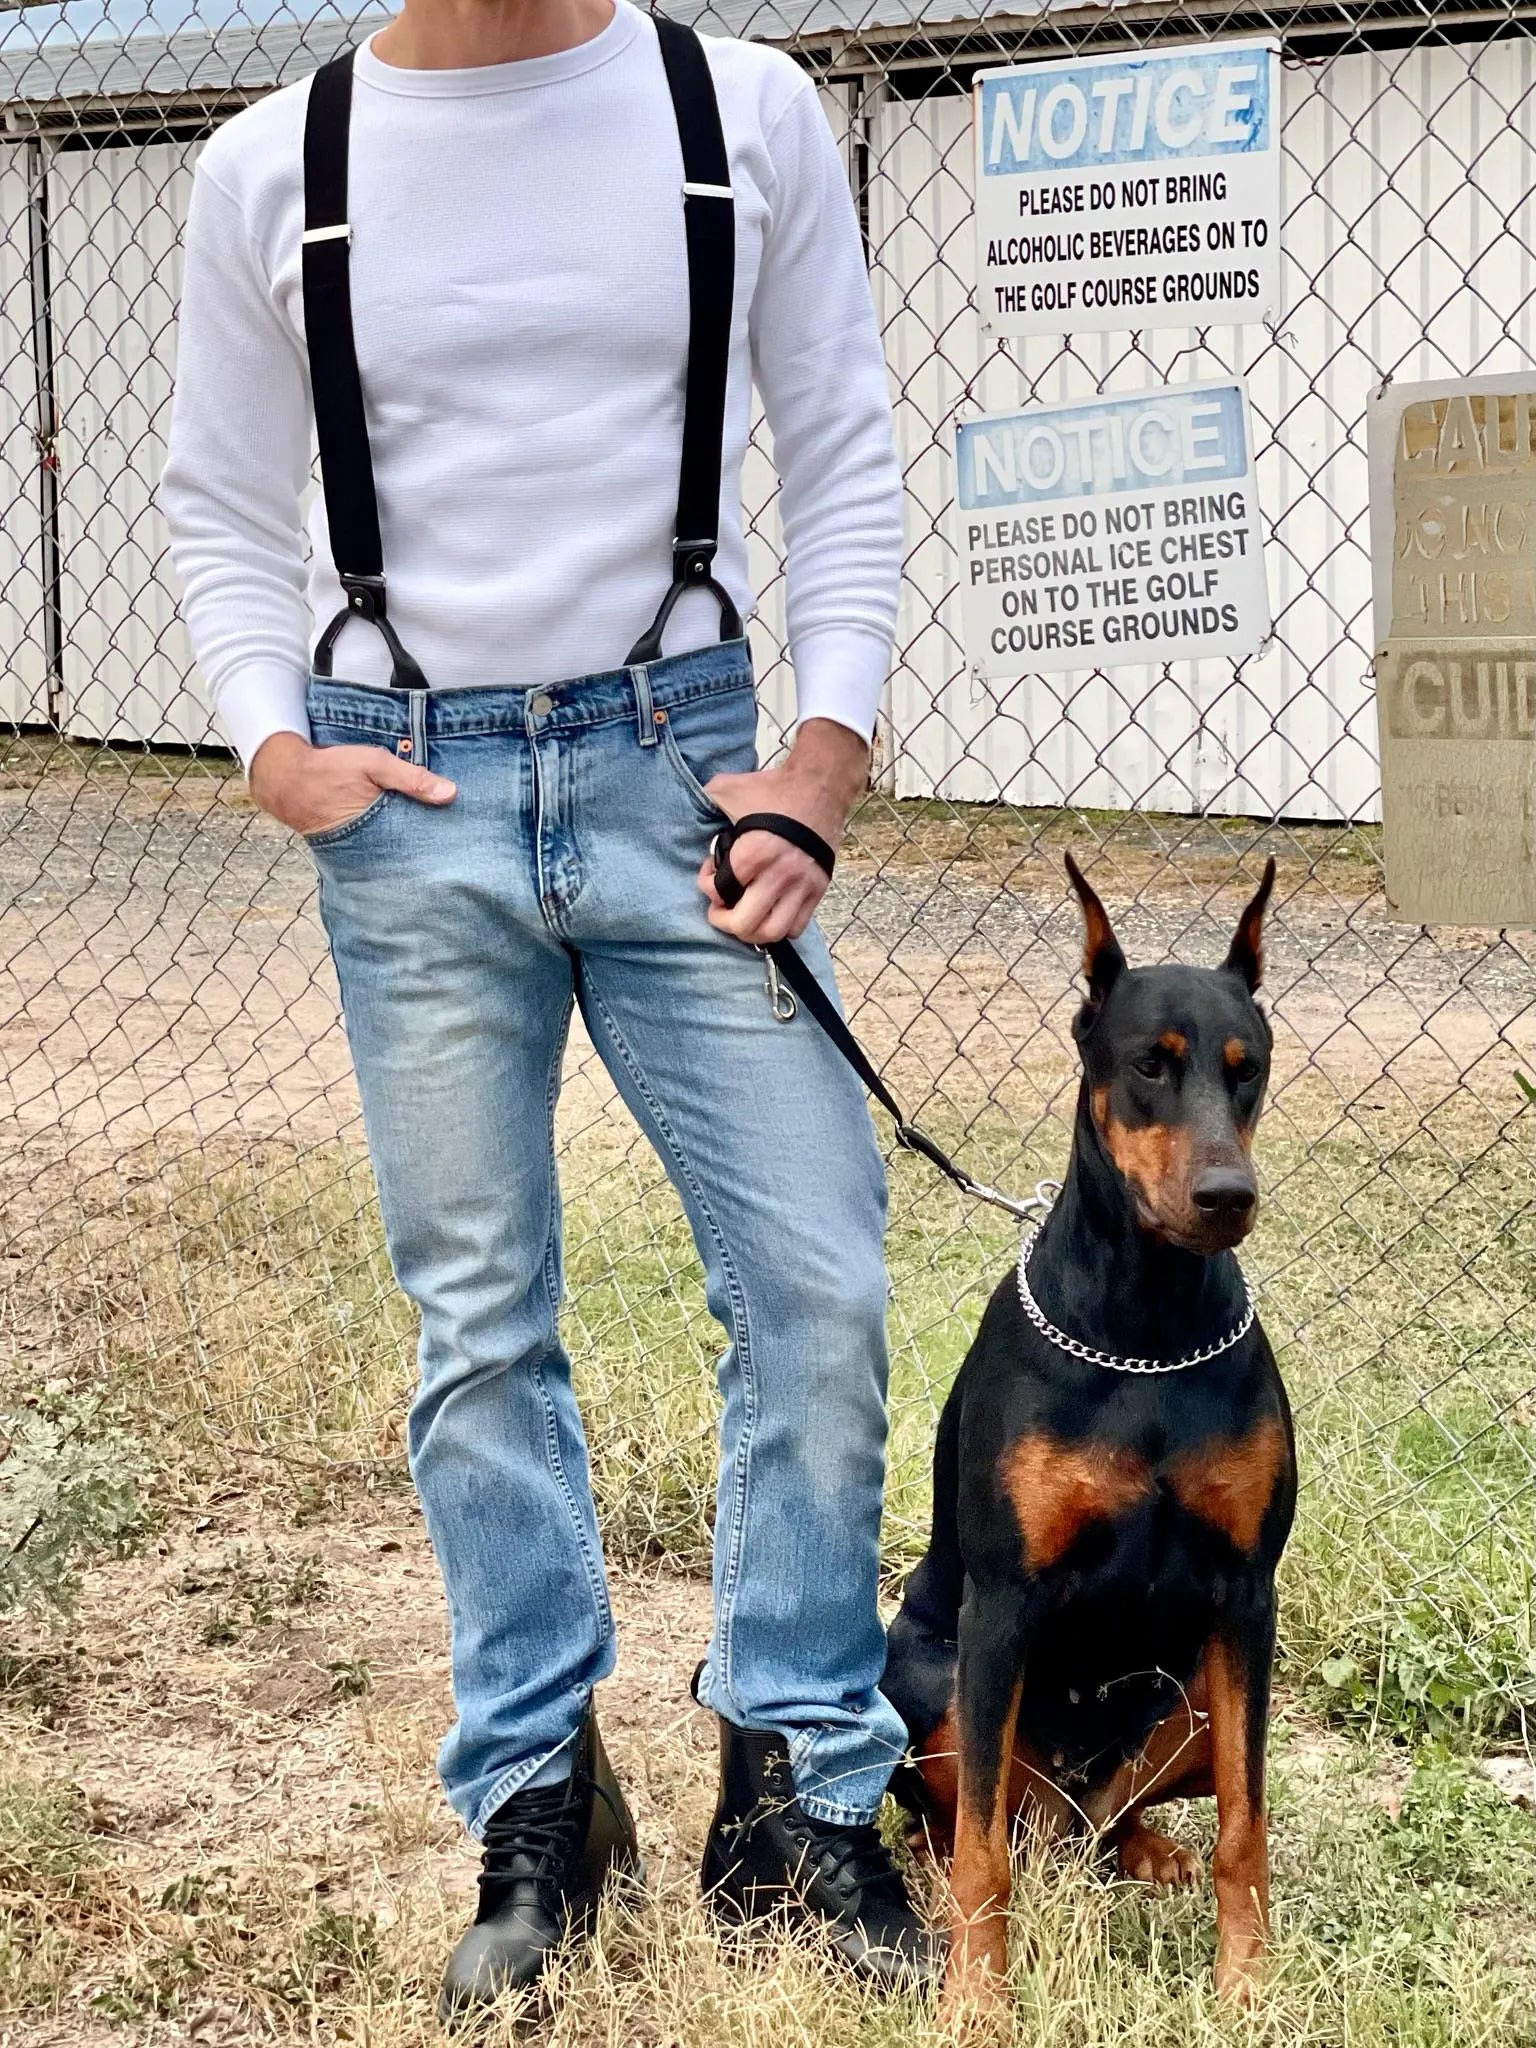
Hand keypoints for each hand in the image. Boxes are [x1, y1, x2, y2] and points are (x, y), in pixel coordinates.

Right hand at [248, 731, 455, 835]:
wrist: (284, 778)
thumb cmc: (329, 768)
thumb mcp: (374, 764)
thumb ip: (411, 778)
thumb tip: (451, 793)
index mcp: (382, 828)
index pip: (421, 845)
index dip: (440, 843)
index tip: (463, 844)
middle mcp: (373, 845)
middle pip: (411, 852)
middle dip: (429, 850)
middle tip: (458, 850)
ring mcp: (361, 846)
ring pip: (395, 849)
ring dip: (411, 845)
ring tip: (437, 845)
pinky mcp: (353, 843)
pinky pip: (379, 845)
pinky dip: (392, 840)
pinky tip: (405, 835)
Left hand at [697, 717, 868, 944]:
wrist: (820, 785)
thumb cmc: (774, 789)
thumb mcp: (728, 788)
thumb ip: (706, 803)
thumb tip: (693, 814)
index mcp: (753, 853)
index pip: (718, 892)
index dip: (706, 886)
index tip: (710, 873)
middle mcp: (779, 875)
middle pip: (746, 925)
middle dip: (725, 922)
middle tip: (721, 910)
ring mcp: (801, 885)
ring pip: (773, 933)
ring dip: (752, 932)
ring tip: (745, 917)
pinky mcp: (817, 889)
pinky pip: (797, 926)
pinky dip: (779, 927)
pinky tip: (769, 911)